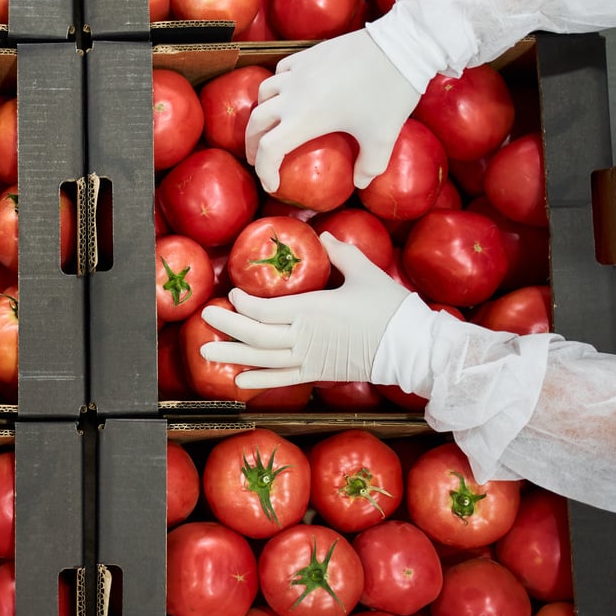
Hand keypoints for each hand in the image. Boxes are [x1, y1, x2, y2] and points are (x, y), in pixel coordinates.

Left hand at [199, 234, 410, 388]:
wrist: (411, 347)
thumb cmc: (390, 308)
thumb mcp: (364, 272)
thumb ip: (340, 253)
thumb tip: (322, 236)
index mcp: (311, 309)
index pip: (264, 309)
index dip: (244, 303)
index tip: (232, 293)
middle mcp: (303, 336)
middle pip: (255, 334)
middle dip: (227, 325)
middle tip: (204, 316)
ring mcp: (308, 358)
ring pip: (262, 358)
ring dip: (232, 354)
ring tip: (206, 350)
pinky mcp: (317, 373)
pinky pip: (282, 379)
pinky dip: (259, 379)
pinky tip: (239, 379)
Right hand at [245, 27, 421, 192]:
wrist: (400, 45)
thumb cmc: (389, 93)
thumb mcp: (383, 138)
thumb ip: (370, 166)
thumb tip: (360, 182)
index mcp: (304, 120)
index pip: (268, 151)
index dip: (265, 172)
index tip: (272, 184)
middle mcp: (292, 96)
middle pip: (256, 122)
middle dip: (253, 144)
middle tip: (259, 158)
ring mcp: (298, 72)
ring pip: (263, 93)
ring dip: (261, 113)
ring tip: (269, 123)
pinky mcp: (308, 55)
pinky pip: (280, 71)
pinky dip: (277, 86)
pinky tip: (288, 91)